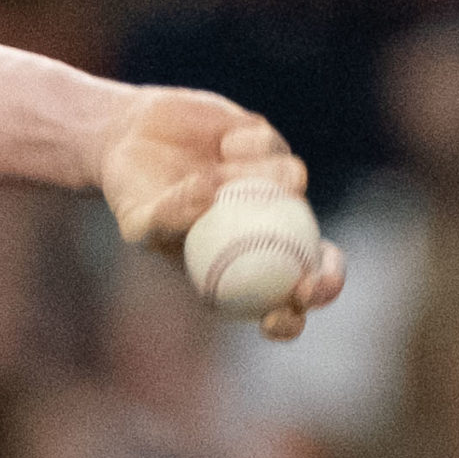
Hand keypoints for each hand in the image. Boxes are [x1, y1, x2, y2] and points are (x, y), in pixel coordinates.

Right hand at [96, 87, 345, 340]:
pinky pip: (271, 146)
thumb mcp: (137, 219)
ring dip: (253, 176)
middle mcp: (264, 231)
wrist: (130, 138)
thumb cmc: (131, 194)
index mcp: (236, 268)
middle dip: (327, 274)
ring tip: (212, 168)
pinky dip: (246, 146)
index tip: (281, 312)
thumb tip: (207, 202)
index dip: (288, 319)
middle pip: (314, 264)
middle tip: (314, 274)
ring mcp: (272, 188)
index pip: (273, 309)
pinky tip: (220, 144)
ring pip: (291, 186)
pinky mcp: (268, 148)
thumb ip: (167, 218)